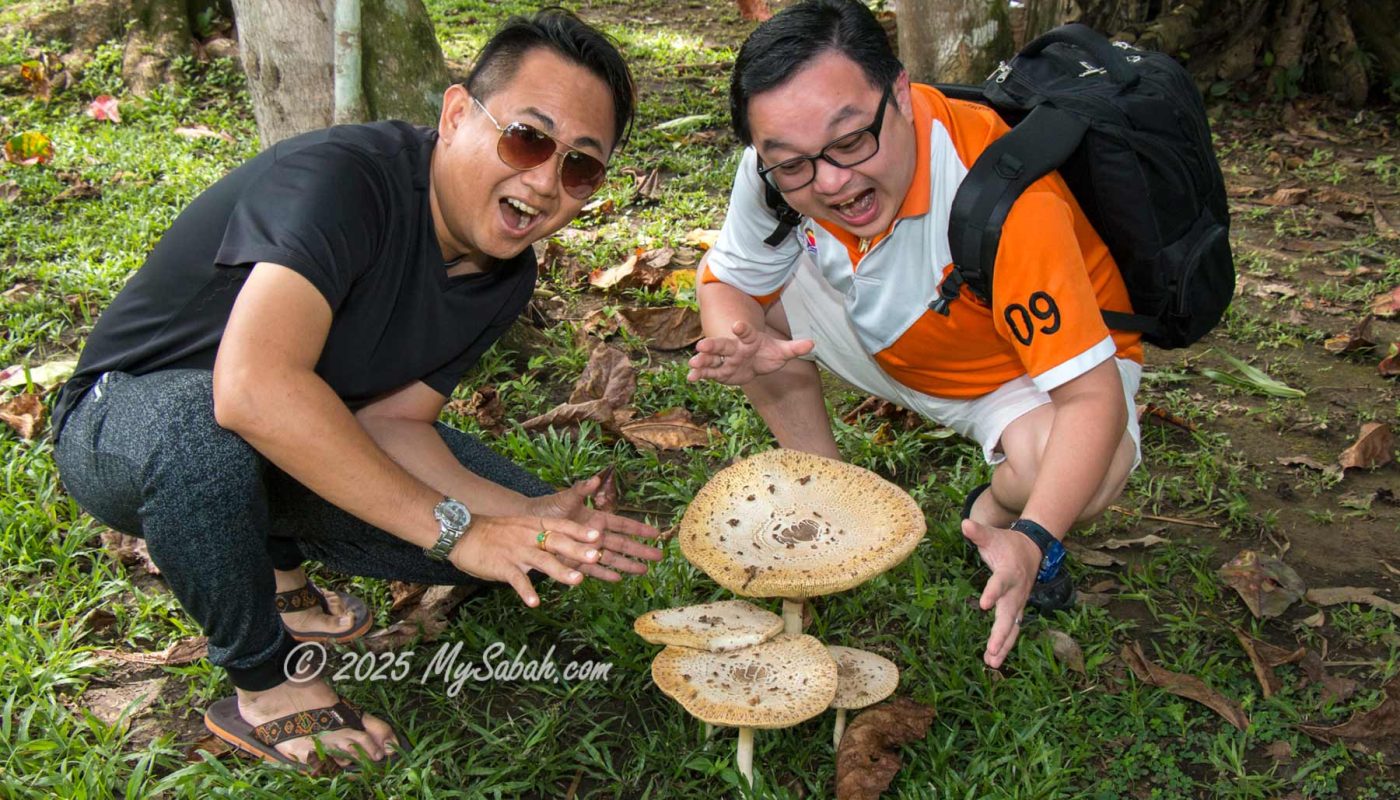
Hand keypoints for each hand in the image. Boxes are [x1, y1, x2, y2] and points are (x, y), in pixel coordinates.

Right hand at [448, 515, 603, 606]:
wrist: (462, 534)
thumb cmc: (496, 532)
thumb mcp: (522, 526)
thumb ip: (543, 533)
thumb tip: (569, 543)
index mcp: (534, 525)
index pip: (562, 526)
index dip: (580, 531)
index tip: (599, 535)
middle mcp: (528, 537)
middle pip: (557, 542)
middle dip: (577, 550)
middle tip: (596, 556)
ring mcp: (516, 552)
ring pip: (542, 561)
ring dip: (561, 571)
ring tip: (578, 580)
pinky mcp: (502, 566)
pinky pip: (517, 580)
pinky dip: (526, 591)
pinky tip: (535, 602)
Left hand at [521, 473, 664, 581]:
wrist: (527, 524)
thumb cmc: (547, 508)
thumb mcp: (565, 497)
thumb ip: (581, 490)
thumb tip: (595, 478)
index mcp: (596, 519)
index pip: (623, 524)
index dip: (639, 528)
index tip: (655, 532)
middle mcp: (595, 535)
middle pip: (622, 544)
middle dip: (640, 550)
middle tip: (659, 556)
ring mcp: (586, 549)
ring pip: (611, 559)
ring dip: (627, 565)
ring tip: (644, 571)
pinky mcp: (574, 561)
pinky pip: (592, 570)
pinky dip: (604, 574)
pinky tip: (618, 579)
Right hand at [686, 320, 813, 384]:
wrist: (755, 361)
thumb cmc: (767, 353)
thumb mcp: (782, 351)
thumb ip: (794, 348)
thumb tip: (812, 343)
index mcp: (749, 340)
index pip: (745, 332)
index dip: (742, 328)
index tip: (737, 325)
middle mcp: (734, 348)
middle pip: (723, 345)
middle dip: (713, 345)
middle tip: (702, 344)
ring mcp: (725, 359)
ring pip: (712, 359)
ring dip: (702, 360)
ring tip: (692, 364)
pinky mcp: (719, 371)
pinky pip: (708, 372)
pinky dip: (699, 375)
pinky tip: (690, 379)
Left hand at [962, 519, 1044, 667]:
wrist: (1033, 549)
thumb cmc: (1007, 543)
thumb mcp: (993, 535)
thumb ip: (979, 532)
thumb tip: (964, 524)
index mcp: (1008, 572)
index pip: (1000, 584)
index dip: (992, 593)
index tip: (983, 604)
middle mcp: (1016, 591)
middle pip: (1009, 614)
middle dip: (1001, 633)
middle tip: (991, 650)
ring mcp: (1019, 602)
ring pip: (1013, 627)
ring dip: (1003, 645)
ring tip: (992, 662)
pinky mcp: (1018, 609)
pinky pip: (1013, 630)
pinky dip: (1005, 644)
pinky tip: (994, 659)